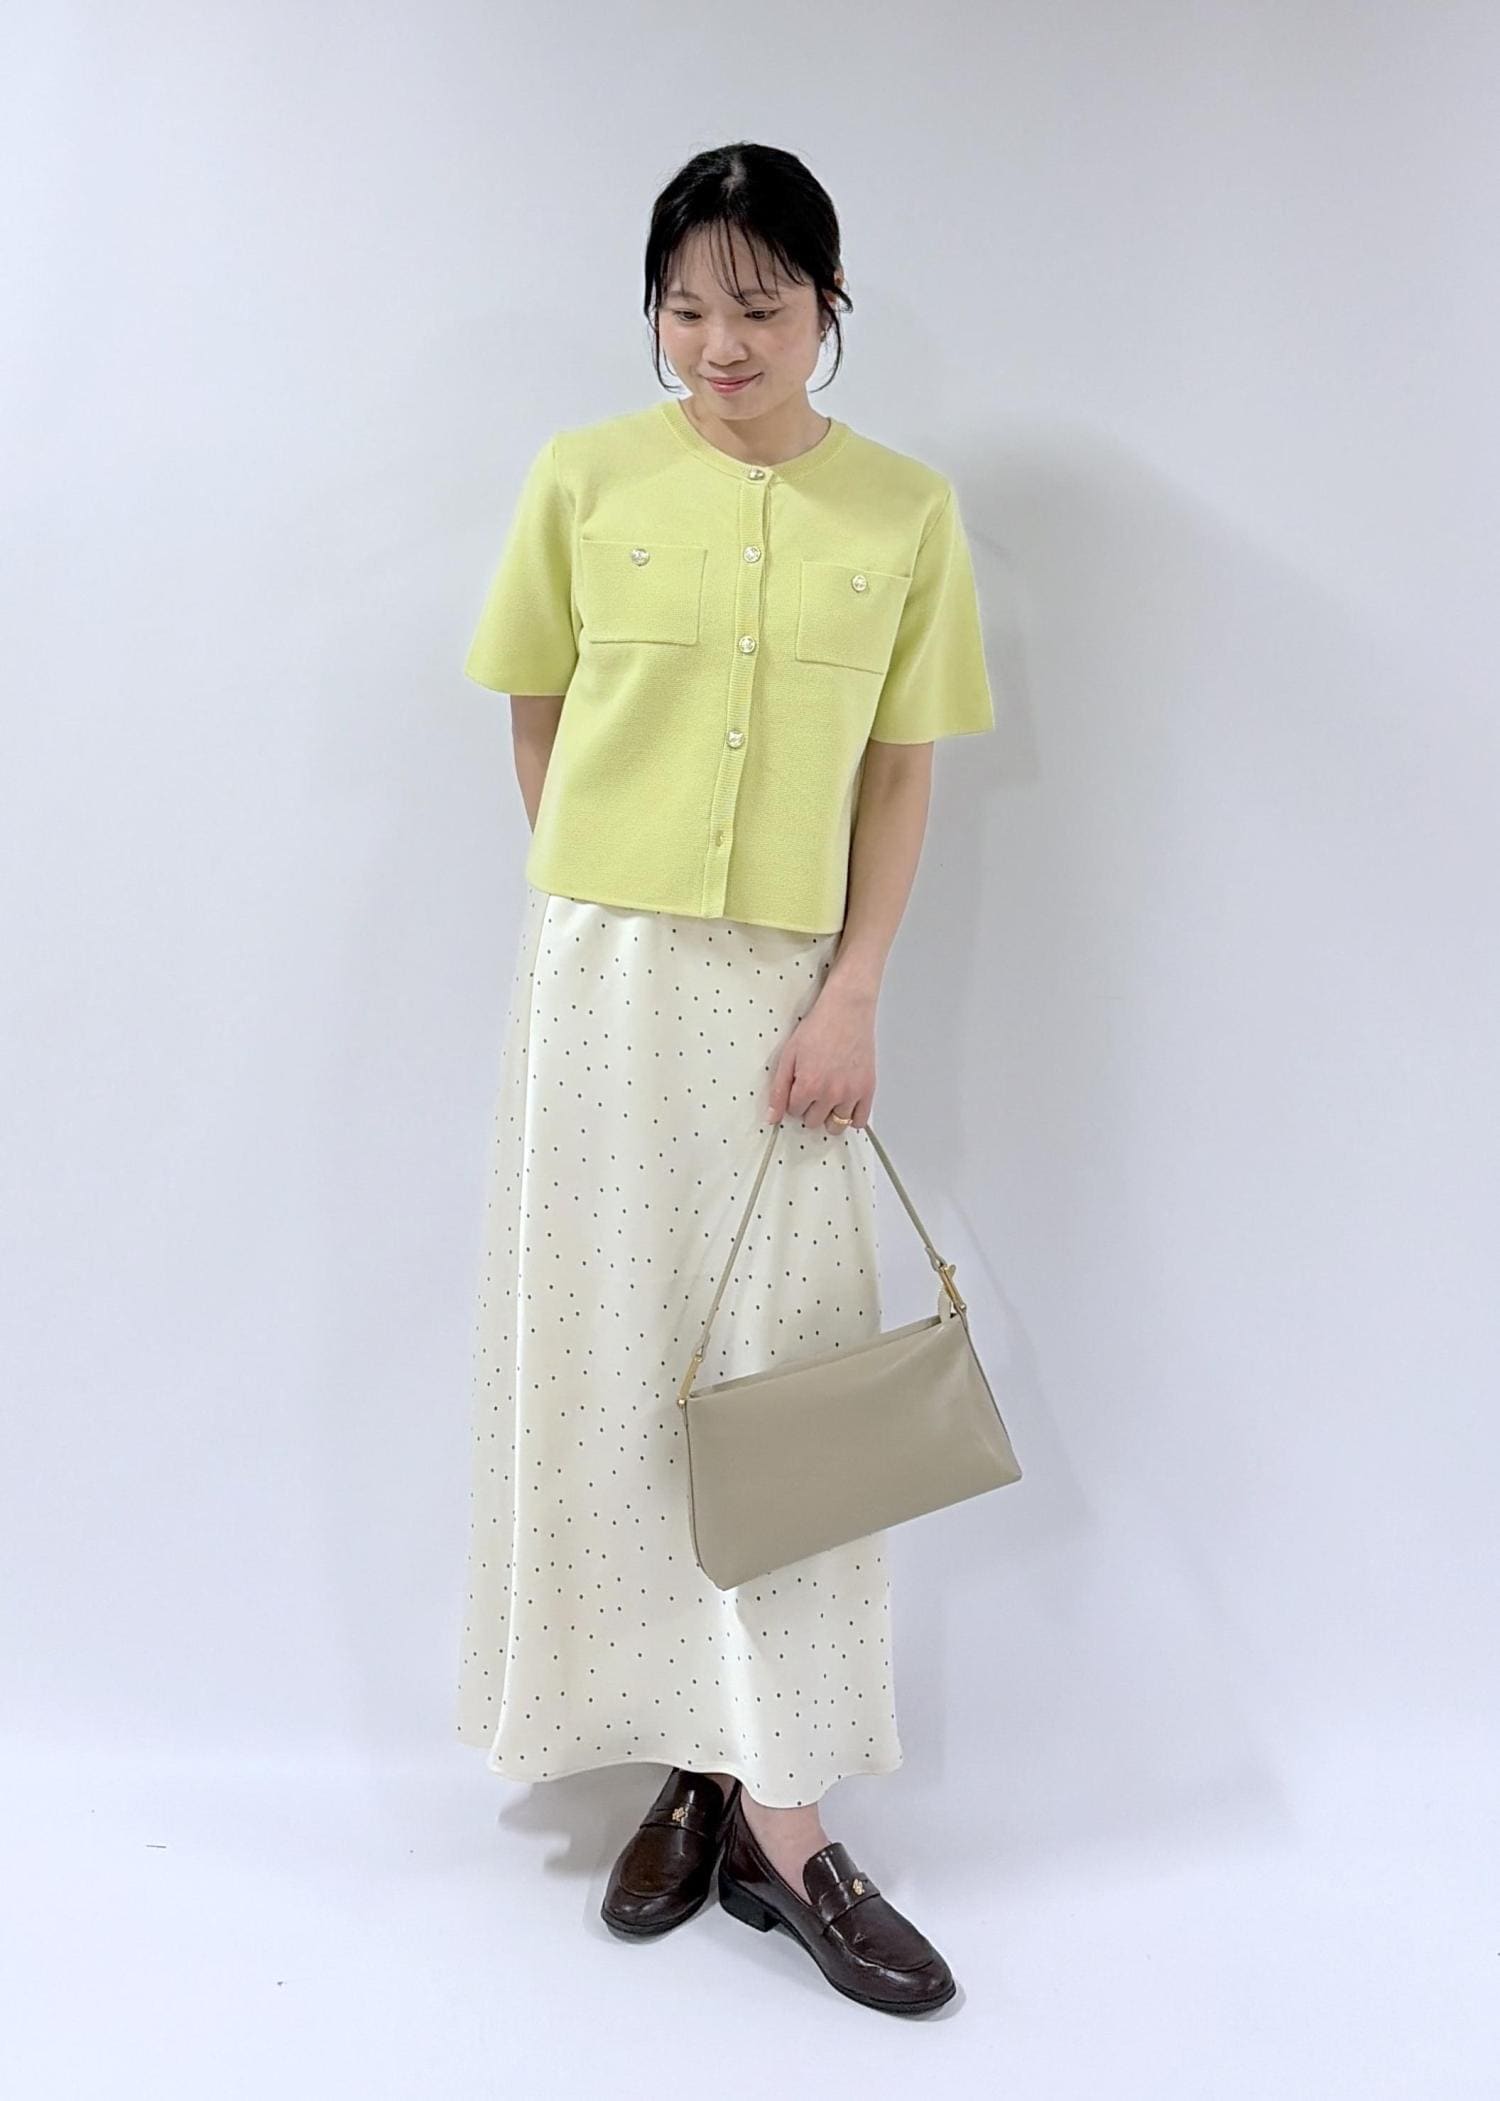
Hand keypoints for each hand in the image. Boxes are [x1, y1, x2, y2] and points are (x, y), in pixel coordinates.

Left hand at [764, 984, 876, 1131]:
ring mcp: (851, 1093)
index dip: (794, 1098)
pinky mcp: (868, 1090)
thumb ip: (779, 1090)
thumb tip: (772, 1118)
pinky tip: (845, 1104)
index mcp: (809, 1086)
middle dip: (810, 1108)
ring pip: (835, 1126)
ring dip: (829, 1115)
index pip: (794, 1112)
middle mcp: (831, 1094)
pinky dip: (851, 1118)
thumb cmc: (818, 1028)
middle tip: (814, 1087)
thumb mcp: (789, 1056)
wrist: (847, 1011)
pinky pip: (859, 1122)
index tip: (799, 1084)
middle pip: (813, 1122)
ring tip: (829, 1096)